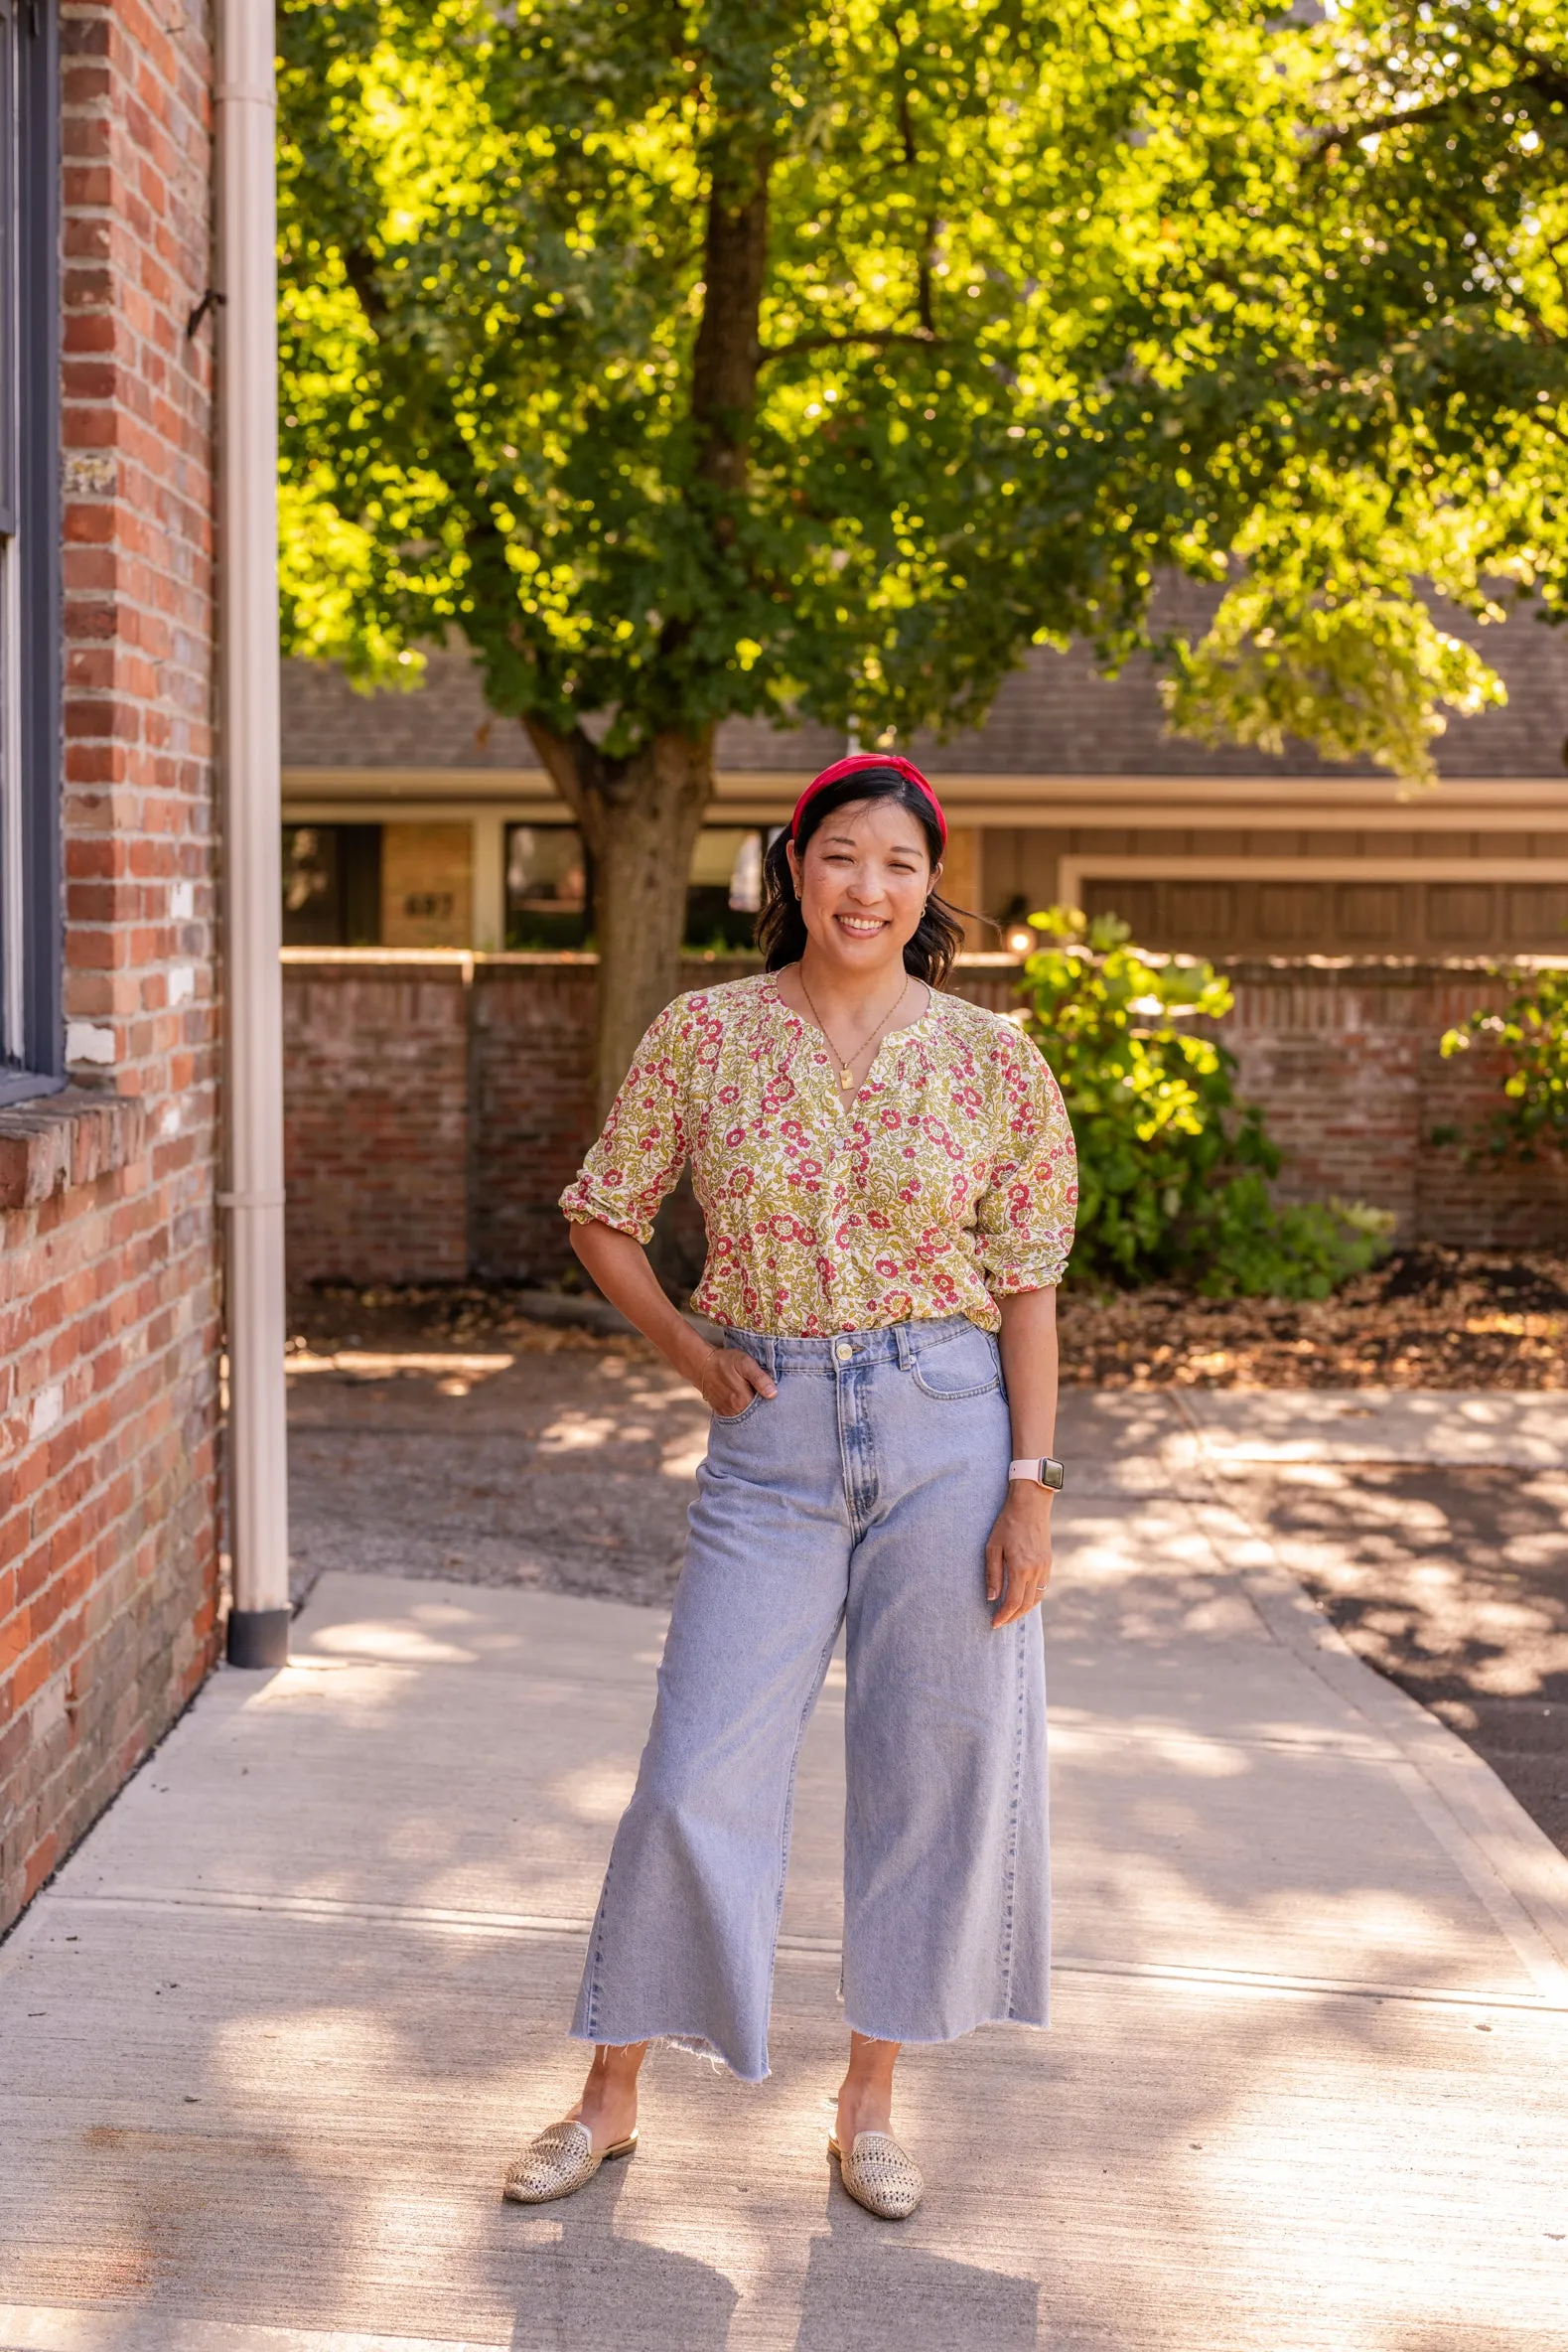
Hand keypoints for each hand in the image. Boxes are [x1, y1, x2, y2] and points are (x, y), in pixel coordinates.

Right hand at [697, 1344, 776, 1418]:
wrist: (702, 1364)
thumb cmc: (725, 1362)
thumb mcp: (745, 1363)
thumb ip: (759, 1378)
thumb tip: (773, 1394)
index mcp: (743, 1400)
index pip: (765, 1411)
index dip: (773, 1406)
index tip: (778, 1399)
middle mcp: (735, 1411)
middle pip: (757, 1417)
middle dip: (764, 1410)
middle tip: (768, 1397)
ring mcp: (728, 1414)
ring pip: (747, 1418)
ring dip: (754, 1412)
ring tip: (757, 1399)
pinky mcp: (722, 1412)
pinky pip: (737, 1418)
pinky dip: (744, 1413)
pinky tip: (746, 1403)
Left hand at [985, 1486, 1053, 1625]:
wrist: (1030, 1505)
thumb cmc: (1007, 1524)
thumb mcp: (992, 1548)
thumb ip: (992, 1574)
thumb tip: (991, 1598)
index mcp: (1021, 1568)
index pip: (1013, 1603)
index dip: (1003, 1616)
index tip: (993, 1623)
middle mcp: (1036, 1571)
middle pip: (1026, 1605)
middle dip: (1012, 1617)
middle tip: (1000, 1622)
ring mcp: (1044, 1568)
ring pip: (1036, 1599)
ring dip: (1024, 1610)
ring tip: (1010, 1614)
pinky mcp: (1048, 1563)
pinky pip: (1042, 1588)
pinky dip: (1032, 1598)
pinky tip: (1022, 1598)